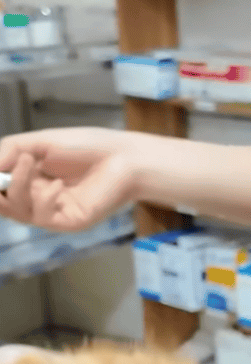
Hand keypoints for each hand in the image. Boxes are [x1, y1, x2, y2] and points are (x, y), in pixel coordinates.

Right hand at [0, 127, 138, 230]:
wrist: (125, 158)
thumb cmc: (88, 146)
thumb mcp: (40, 142)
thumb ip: (9, 150)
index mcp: (30, 178)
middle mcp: (37, 197)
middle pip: (3, 202)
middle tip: (6, 166)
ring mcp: (53, 212)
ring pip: (17, 211)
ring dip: (16, 185)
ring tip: (29, 162)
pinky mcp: (69, 221)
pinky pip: (42, 218)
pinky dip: (42, 201)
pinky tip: (57, 186)